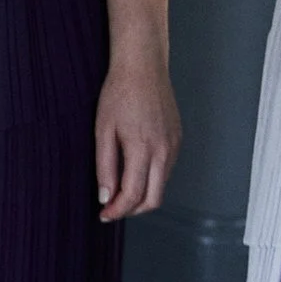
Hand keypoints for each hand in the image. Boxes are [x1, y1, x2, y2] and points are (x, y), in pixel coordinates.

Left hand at [94, 58, 180, 220]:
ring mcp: (174, 145)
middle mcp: (164, 151)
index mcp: (143, 148)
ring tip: (119, 188)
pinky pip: (166, 170)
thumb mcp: (103, 130)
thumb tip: (105, 196)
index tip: (104, 214)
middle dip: (132, 210)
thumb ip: (104, 167)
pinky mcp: (177, 139)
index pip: (133, 195)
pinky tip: (134, 170)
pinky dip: (151, 179)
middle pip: (153, 199)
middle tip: (112, 208)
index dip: (117, 210)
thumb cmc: (119, 93)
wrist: (143, 67)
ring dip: (142, 195)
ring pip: (161, 186)